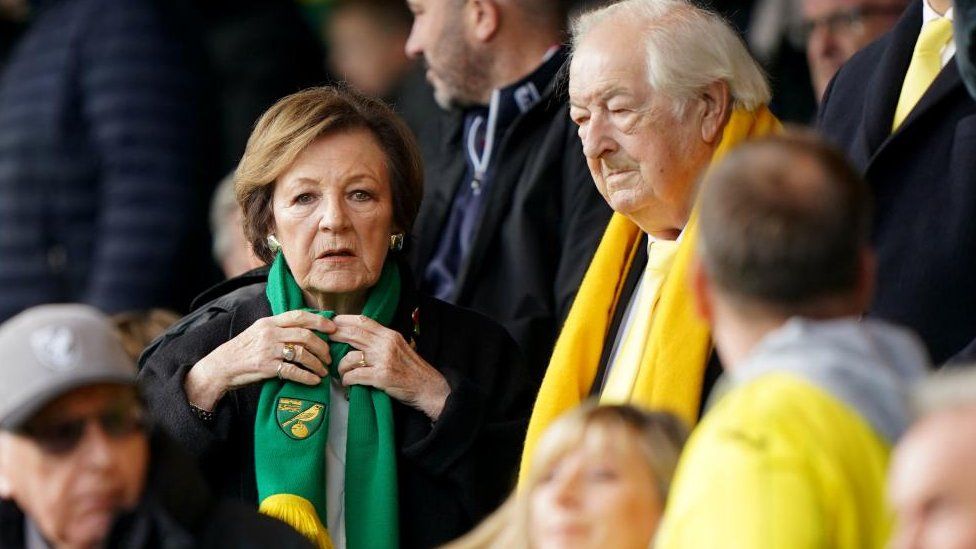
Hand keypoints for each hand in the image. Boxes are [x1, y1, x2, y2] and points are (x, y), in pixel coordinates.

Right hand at [184, 310, 333, 410]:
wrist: (221, 366)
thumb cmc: (243, 350)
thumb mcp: (258, 331)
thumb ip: (279, 328)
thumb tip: (306, 329)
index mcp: (269, 322)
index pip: (299, 316)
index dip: (319, 321)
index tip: (332, 328)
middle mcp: (270, 333)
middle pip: (306, 335)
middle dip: (322, 346)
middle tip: (328, 356)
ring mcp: (268, 350)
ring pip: (302, 353)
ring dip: (317, 363)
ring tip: (323, 371)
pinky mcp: (266, 367)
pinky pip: (293, 371)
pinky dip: (307, 377)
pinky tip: (314, 380)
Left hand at [330, 315, 450, 420]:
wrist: (429, 388)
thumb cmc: (412, 370)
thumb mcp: (399, 347)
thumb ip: (381, 341)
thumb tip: (358, 337)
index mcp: (390, 335)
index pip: (363, 320)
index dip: (344, 320)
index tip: (331, 323)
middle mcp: (386, 344)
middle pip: (353, 334)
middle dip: (334, 336)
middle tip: (324, 341)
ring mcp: (384, 360)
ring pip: (350, 357)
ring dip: (341, 366)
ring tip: (341, 373)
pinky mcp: (382, 377)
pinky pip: (355, 376)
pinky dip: (347, 380)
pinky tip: (348, 383)